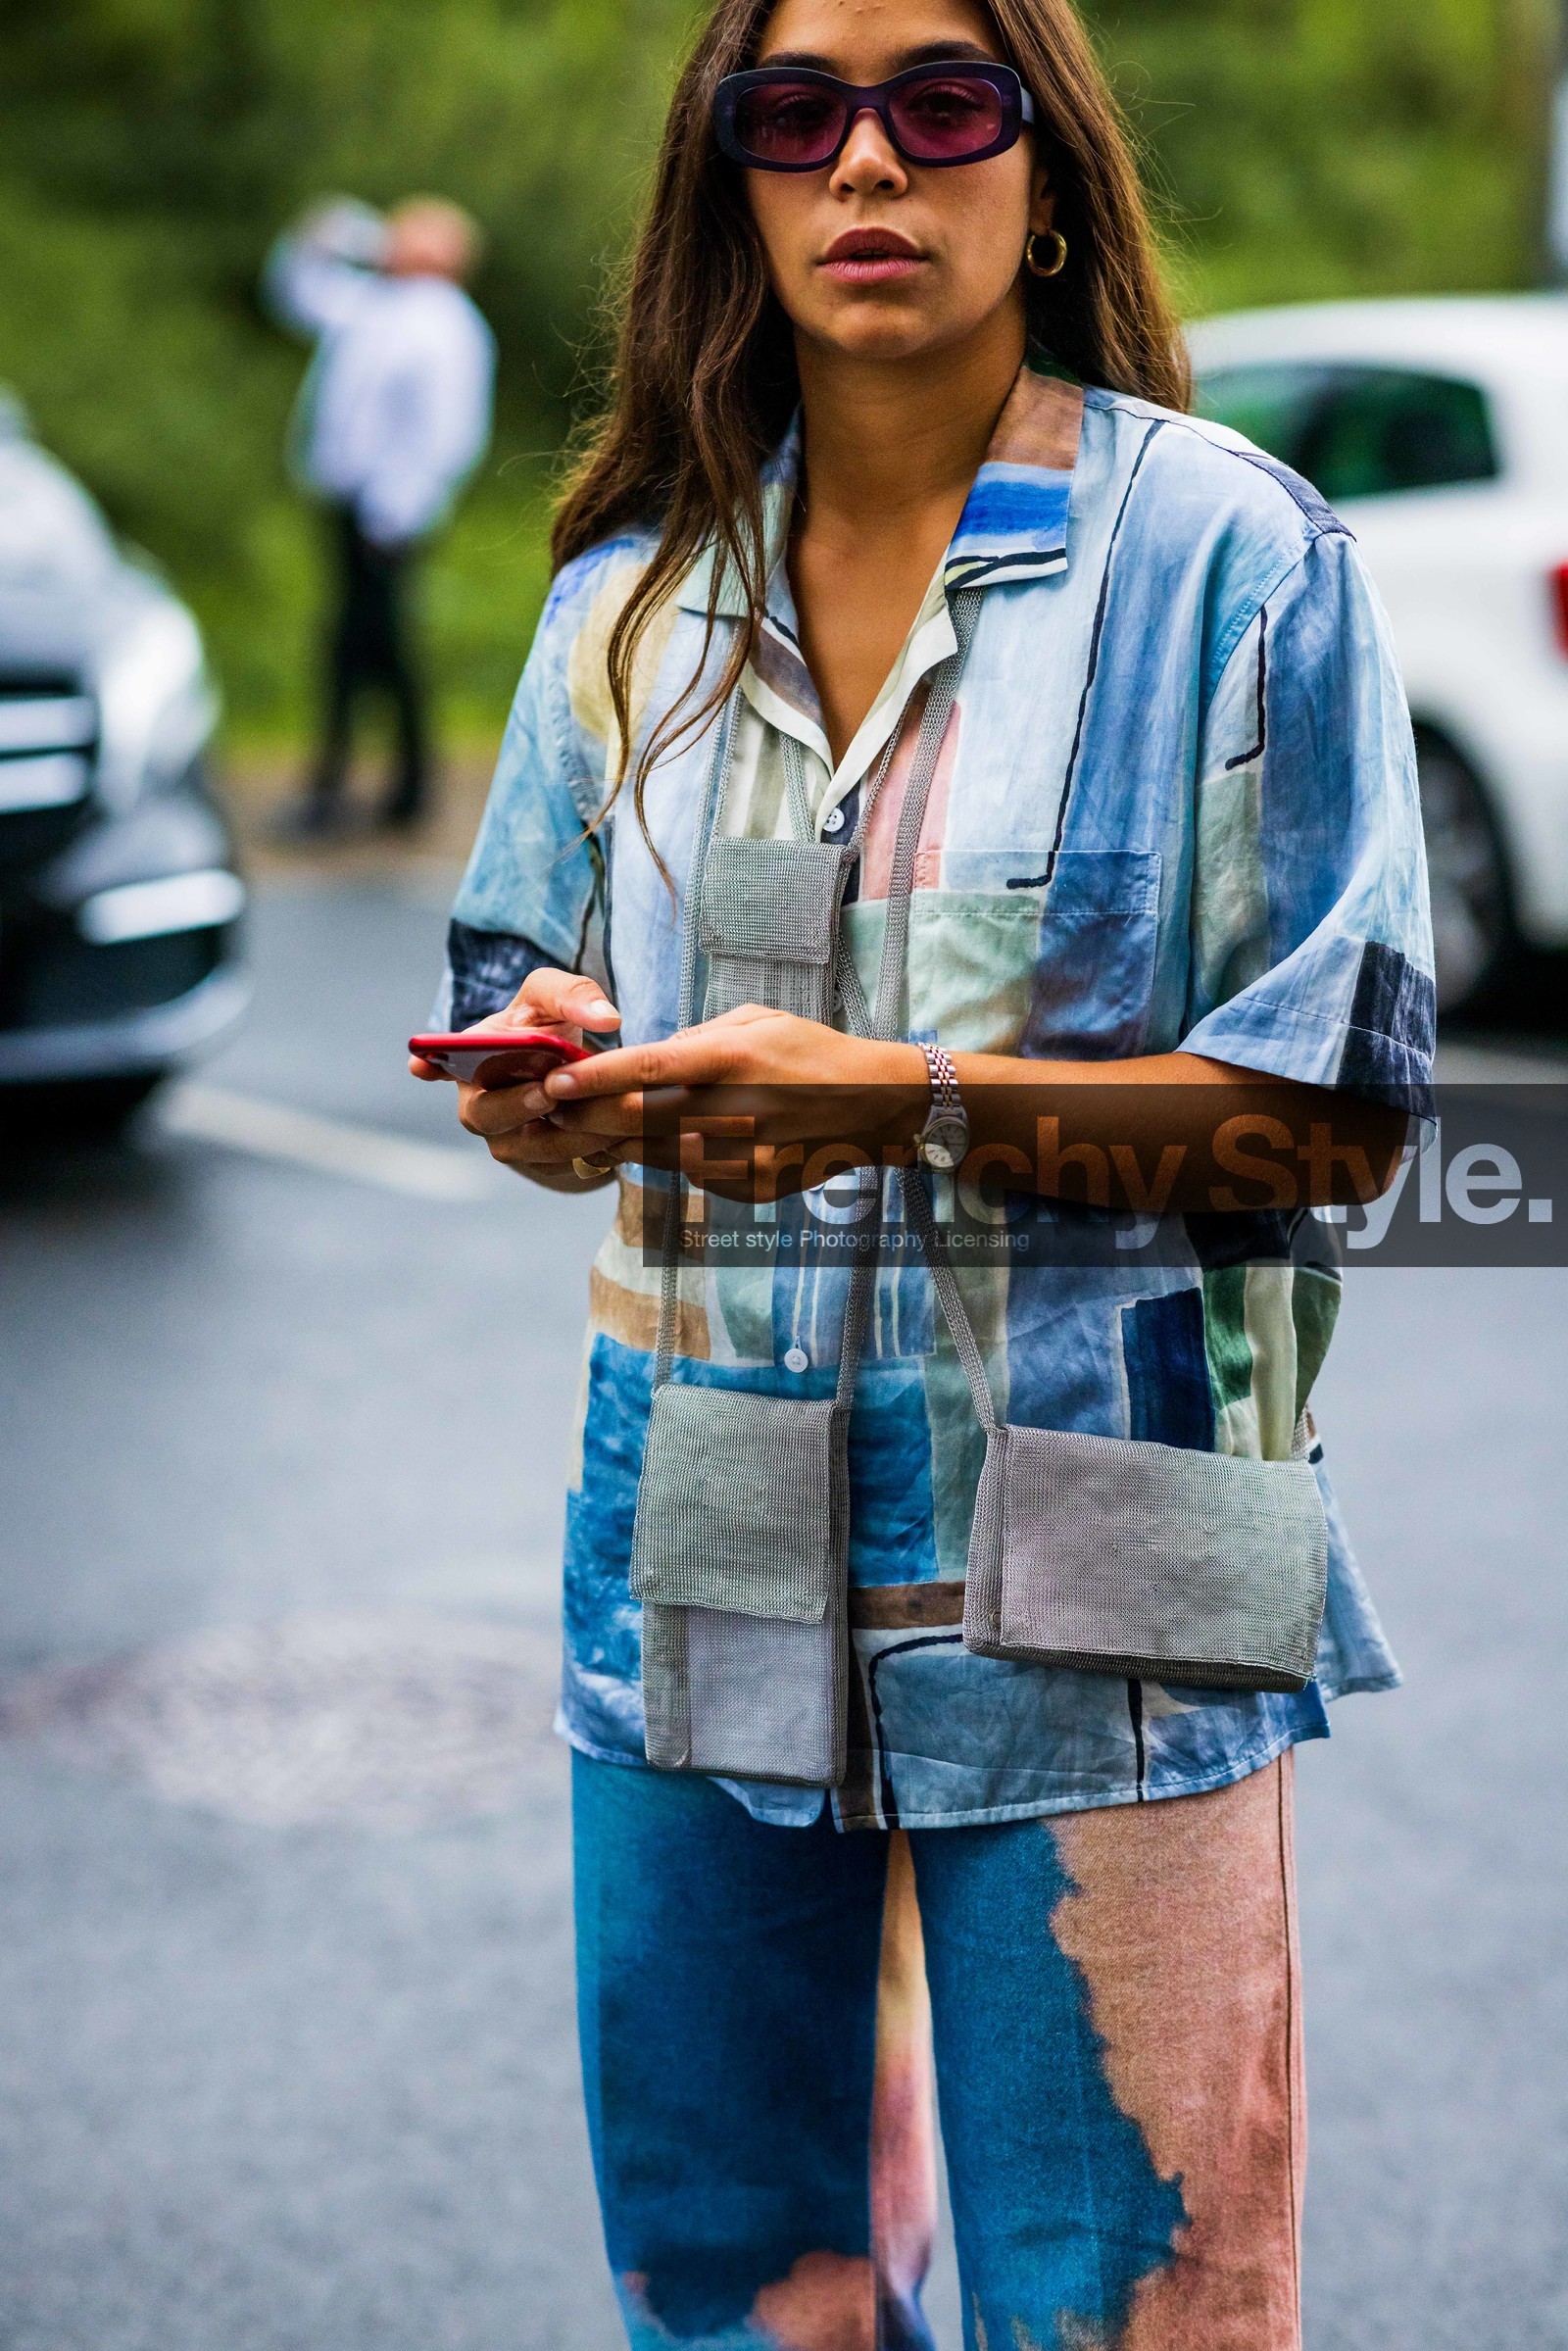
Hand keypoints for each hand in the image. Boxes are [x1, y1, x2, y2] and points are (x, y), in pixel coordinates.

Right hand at [410, 968, 623, 1188]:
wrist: (581, 1074)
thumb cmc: (551, 1028)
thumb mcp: (557, 998)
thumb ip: (574, 994)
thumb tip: (606, 1018)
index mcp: (472, 1059)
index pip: (438, 1064)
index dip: (429, 1066)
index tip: (420, 1065)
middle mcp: (480, 1104)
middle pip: (483, 1115)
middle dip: (514, 1105)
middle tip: (547, 1093)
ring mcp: (506, 1138)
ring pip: (523, 1147)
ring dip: (560, 1135)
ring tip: (601, 1118)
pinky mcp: (538, 1164)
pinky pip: (557, 1165)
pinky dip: (584, 1152)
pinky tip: (616, 1135)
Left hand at [529, 1003, 928, 1200]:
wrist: (874, 1106)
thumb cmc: (811, 1053)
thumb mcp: (759, 1022)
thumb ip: (699, 1038)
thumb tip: (648, 1057)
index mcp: (735, 1059)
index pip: (651, 1069)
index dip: (597, 1077)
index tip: (556, 1079)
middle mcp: (736, 1110)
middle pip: (641, 1119)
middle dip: (589, 1115)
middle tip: (553, 1109)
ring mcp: (744, 1155)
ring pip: (658, 1154)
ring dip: (619, 1142)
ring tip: (591, 1127)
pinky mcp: (750, 1186)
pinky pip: (693, 1173)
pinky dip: (672, 1158)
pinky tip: (668, 1143)